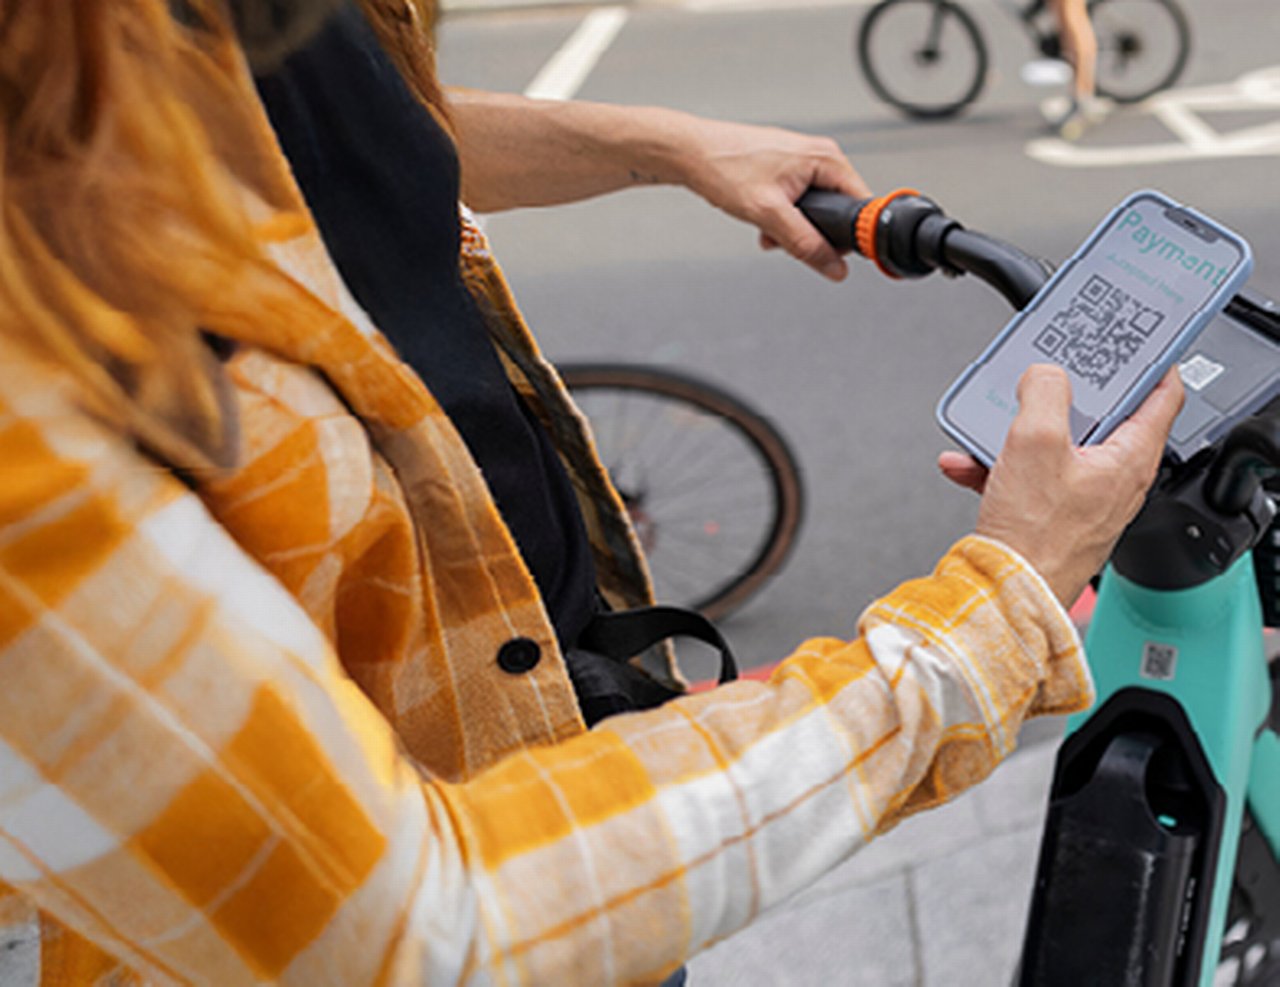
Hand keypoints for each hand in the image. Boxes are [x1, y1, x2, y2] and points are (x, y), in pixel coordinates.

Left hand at [673, 118, 869, 280]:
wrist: (690, 154)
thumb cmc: (725, 168)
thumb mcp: (769, 215)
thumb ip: (805, 244)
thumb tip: (834, 267)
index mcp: (826, 158)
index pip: (861, 204)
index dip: (851, 235)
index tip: (835, 253)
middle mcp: (819, 156)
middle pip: (838, 210)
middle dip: (812, 234)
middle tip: (785, 241)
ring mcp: (803, 162)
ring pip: (814, 210)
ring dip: (792, 230)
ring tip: (766, 230)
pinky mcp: (787, 169)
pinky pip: (797, 203)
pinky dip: (780, 219)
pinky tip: (761, 222)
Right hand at [939, 364, 1183, 606]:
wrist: (1006, 593)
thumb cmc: (1034, 536)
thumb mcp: (1036, 442)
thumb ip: (1045, 394)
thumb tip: (1045, 376)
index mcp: (1130, 458)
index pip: (1162, 396)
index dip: (1151, 362)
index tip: (1135, 345)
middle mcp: (1114, 480)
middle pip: (1100, 418)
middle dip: (1066, 396)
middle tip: (1048, 377)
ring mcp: (1083, 499)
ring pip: (1056, 447)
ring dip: (1018, 435)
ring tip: (991, 430)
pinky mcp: (1053, 517)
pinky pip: (1027, 478)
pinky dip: (998, 468)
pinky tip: (968, 465)